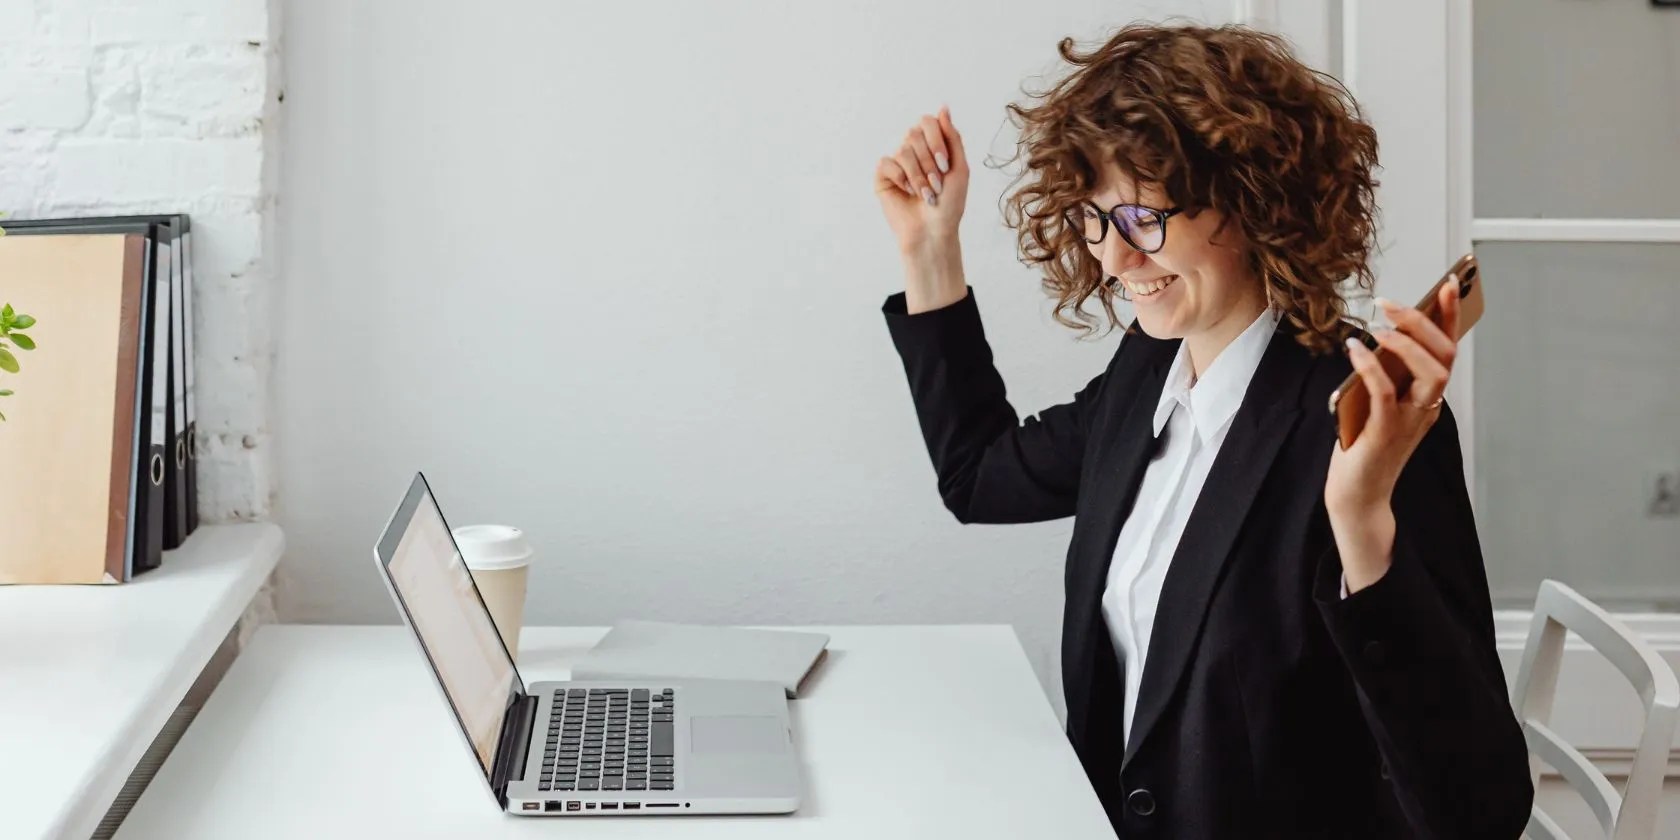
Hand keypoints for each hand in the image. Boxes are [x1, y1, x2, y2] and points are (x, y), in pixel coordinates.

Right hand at [874, 106, 968, 255]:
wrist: (934, 231)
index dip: (936, 140)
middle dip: (929, 162)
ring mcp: (897, 162)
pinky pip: (888, 163)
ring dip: (918, 175)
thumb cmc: (950, 204)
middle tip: (936, 185)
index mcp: (932, 145)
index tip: (944, 165)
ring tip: (925, 194)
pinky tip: (907, 193)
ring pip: (903, 151)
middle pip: (914, 134)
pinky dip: (901, 179)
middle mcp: (914, 150)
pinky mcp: (883, 176)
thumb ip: (952, 136)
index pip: (928, 122)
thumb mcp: (960, 167)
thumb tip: (943, 107)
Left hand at [1324, 278, 1461, 590]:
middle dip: (1425, 322)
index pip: (1447, 349)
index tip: (1450, 283)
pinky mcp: (1384, 434)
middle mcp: (1426, 407)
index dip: (1451, 316)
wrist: (1357, 495)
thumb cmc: (1364, 446)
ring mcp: (1409, 422)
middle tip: (1393, 303)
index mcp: (1426, 397)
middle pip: (1444, 357)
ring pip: (1429, 374)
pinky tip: (1354, 349)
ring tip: (1380, 324)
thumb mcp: (1378, 403)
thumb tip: (1376, 335)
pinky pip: (1385, 394)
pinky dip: (1372, 368)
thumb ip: (1385, 375)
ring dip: (1407, 344)